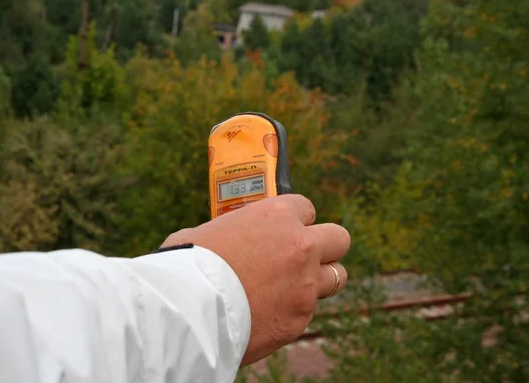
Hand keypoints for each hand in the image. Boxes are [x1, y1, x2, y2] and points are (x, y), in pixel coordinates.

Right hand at [161, 194, 349, 365]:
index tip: (284, 230)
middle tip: (305, 256)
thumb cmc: (189, 263)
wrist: (188, 309)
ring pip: (336, 277)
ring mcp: (305, 285)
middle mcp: (300, 246)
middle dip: (325, 246)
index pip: (306, 208)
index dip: (295, 219)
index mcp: (277, 216)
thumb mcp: (208, 231)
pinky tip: (268, 313)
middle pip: (339, 239)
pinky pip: (308, 310)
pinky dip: (293, 311)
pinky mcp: (299, 319)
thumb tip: (226, 241)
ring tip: (293, 287)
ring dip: (319, 279)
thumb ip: (232, 232)